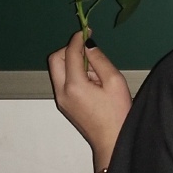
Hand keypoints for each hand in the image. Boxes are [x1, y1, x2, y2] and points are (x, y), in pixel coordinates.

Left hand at [48, 31, 131, 172]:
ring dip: (71, 62)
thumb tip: (89, 45)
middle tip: (87, 49)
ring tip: (94, 70)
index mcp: (74, 85)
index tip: (86, 30)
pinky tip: (91, 81)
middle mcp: (61, 92)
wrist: (112, 141)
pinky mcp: (64, 105)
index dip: (78, 38)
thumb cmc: (118, 113)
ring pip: (58, 70)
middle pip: (55, 59)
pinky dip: (72, 73)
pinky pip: (63, 81)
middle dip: (69, 49)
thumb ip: (100, 60)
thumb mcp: (114, 81)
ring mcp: (60, 100)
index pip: (70, 53)